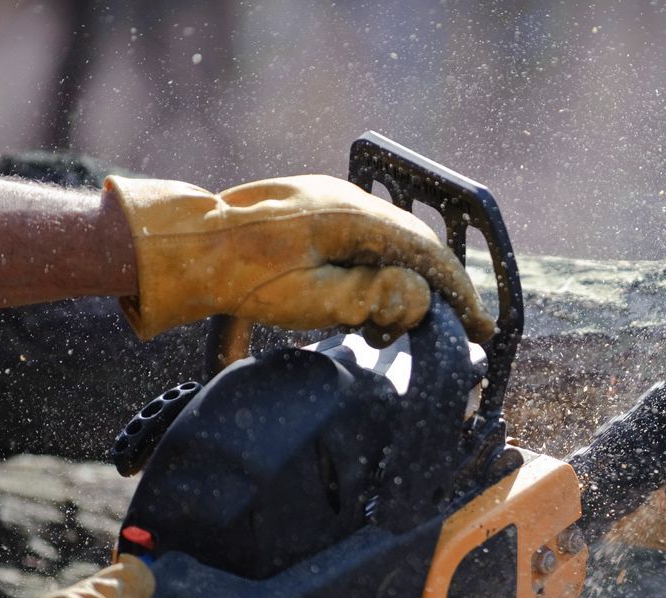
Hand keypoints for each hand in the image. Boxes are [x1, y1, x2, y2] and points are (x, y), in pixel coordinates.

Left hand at [105, 174, 495, 342]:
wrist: (184, 249)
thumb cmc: (242, 278)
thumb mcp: (314, 300)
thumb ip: (374, 298)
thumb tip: (421, 297)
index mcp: (353, 217)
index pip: (427, 255)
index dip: (459, 293)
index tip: (481, 325)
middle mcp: (346, 199)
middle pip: (413, 244)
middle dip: (434, 289)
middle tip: (451, 329)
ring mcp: (328, 200)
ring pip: (388, 242)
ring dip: (401, 283)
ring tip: (392, 328)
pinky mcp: (312, 211)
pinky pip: (362, 239)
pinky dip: (377, 272)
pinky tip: (365, 302)